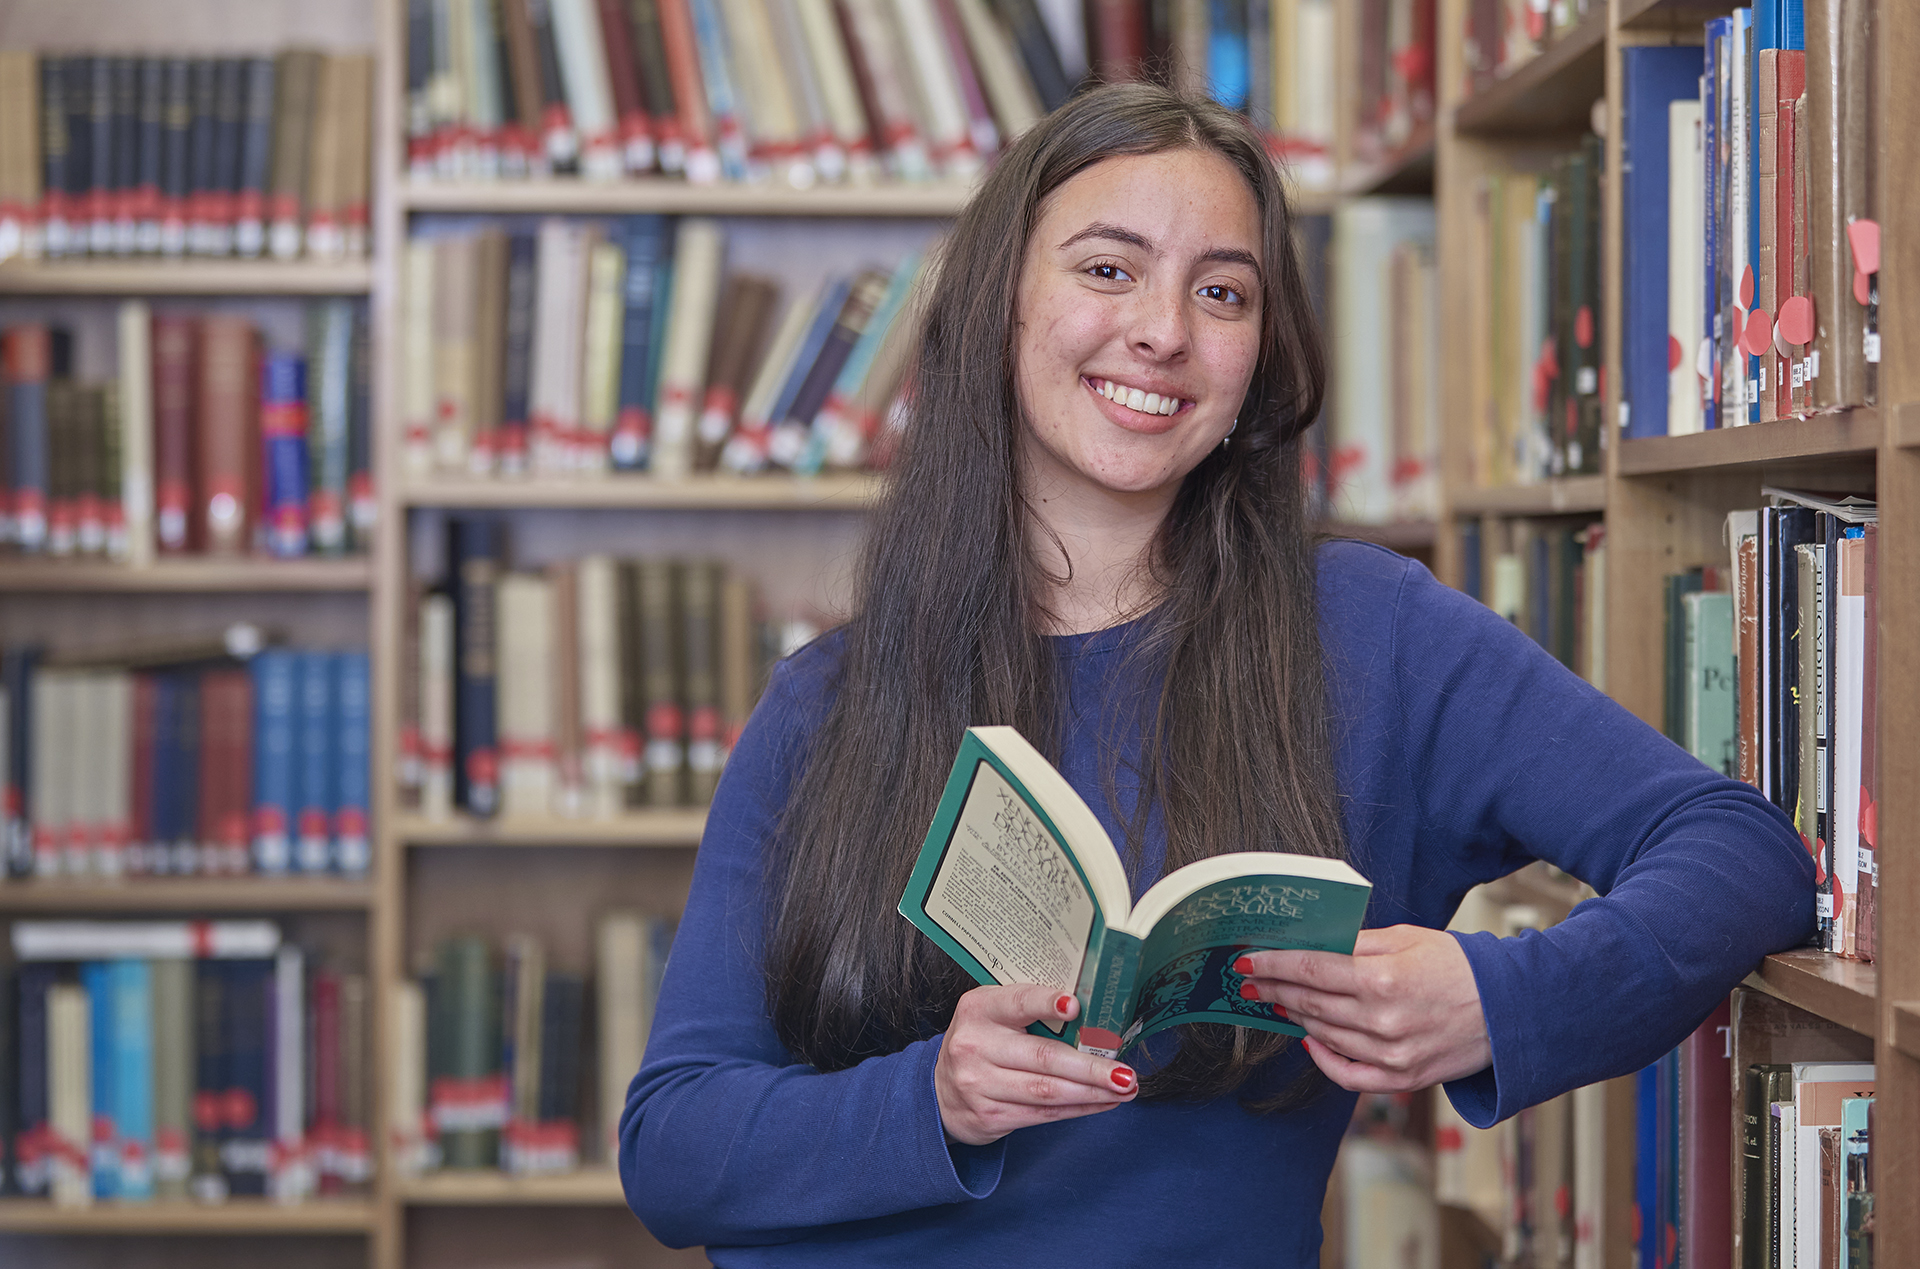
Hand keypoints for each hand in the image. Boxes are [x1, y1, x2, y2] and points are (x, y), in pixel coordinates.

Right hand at [934, 984, 1137, 1145]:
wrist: (938, 1092)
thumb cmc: (980, 1043)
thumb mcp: (993, 1014)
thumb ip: (1030, 1009)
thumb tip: (1090, 1016)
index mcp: (980, 1009)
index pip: (1018, 1002)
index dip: (1047, 1004)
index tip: (1076, 1007)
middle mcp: (976, 1045)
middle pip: (1043, 1057)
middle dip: (1091, 1068)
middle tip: (1125, 1072)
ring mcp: (980, 1085)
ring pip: (1047, 1091)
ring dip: (1092, 1092)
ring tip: (1124, 1089)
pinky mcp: (989, 1116)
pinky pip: (1043, 1114)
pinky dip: (1078, 1109)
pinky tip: (1102, 1103)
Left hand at [1235, 925, 1491, 1092]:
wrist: (1510, 1009)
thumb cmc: (1461, 967)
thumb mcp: (1407, 938)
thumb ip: (1357, 943)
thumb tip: (1314, 944)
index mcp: (1383, 979)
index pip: (1309, 970)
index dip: (1272, 965)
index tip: (1246, 961)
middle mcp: (1382, 1021)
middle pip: (1310, 1004)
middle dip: (1273, 989)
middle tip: (1248, 981)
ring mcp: (1392, 1054)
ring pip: (1324, 1035)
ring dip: (1294, 1016)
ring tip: (1277, 1001)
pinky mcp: (1402, 1077)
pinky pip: (1348, 1075)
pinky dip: (1323, 1059)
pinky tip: (1309, 1039)